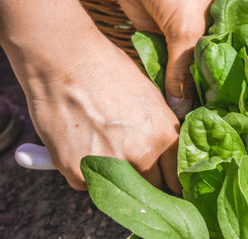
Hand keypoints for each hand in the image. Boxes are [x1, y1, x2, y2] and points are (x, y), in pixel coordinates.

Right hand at [23, 31, 181, 191]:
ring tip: (104, 148)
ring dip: (116, 178)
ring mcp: (109, 166)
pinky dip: (86, 171)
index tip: (168, 180)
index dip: (173, 178)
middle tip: (133, 164)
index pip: (177, 175)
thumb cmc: (109, 70)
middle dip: (146, 180)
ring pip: (120, 188)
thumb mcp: (151, 99)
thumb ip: (159, 130)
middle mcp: (141, 156)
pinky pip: (88, 183)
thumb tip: (165, 151)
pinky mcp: (77, 172)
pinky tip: (82, 145)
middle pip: (151, 186)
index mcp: (164, 136)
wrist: (66, 61)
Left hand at [105, 0, 231, 117]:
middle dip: (214, 93)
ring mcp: (187, 36)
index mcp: (234, 21)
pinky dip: (167, 84)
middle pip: (216, 68)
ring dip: (188, 92)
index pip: (244, 58)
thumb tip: (182, 111)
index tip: (243, 113)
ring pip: (190, 72)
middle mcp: (215, 30)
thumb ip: (185, 70)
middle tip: (218, 124)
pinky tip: (172, 106)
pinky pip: (168, 68)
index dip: (243, 83)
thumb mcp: (186, 29)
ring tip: (196, 123)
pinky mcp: (163, 39)